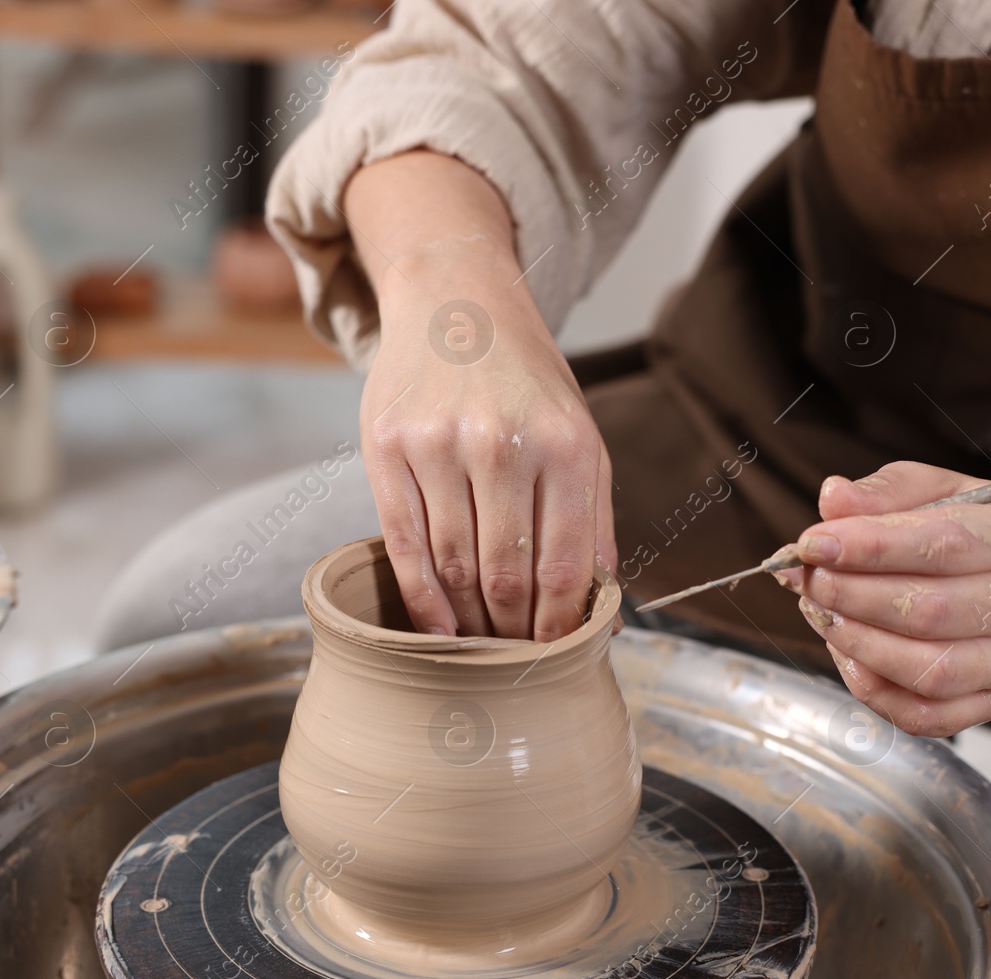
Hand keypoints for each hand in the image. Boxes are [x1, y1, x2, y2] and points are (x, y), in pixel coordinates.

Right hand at [349, 153, 614, 641]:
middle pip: (507, 575)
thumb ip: (594, 521)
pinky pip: (404, 544)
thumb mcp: (580, 436)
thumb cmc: (527, 384)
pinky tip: (437, 629)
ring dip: (470, 622)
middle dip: (514, 631)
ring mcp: (439, 445)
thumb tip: (604, 611)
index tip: (557, 657)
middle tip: (516, 661)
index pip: (565, 566)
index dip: (560, 627)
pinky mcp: (386, 447)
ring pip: (454, 566)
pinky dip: (422, 600)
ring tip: (480, 646)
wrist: (456, 304)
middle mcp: (503, 444)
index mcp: (567, 446)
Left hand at [781, 462, 990, 735]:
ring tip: (821, 612)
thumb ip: (884, 492)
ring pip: (930, 670)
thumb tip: (833, 499)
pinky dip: (874, 690)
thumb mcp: (934, 489)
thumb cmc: (970, 528)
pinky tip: (847, 653)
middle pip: (933, 611)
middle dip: (853, 595)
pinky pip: (925, 715)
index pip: (946, 543)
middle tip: (808, 579)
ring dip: (858, 643)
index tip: (814, 544)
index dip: (872, 547)